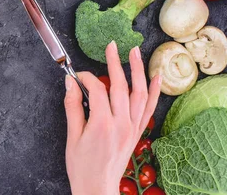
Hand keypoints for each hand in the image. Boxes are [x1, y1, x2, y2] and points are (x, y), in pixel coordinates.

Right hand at [64, 42, 160, 194]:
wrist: (97, 188)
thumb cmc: (82, 166)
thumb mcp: (72, 136)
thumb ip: (72, 106)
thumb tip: (70, 83)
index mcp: (102, 123)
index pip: (97, 89)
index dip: (86, 78)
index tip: (76, 76)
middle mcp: (121, 123)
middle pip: (120, 86)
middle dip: (115, 63)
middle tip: (112, 45)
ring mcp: (132, 128)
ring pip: (138, 93)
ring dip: (138, 71)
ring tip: (135, 52)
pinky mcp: (137, 132)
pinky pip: (148, 108)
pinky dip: (154, 92)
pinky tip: (156, 77)